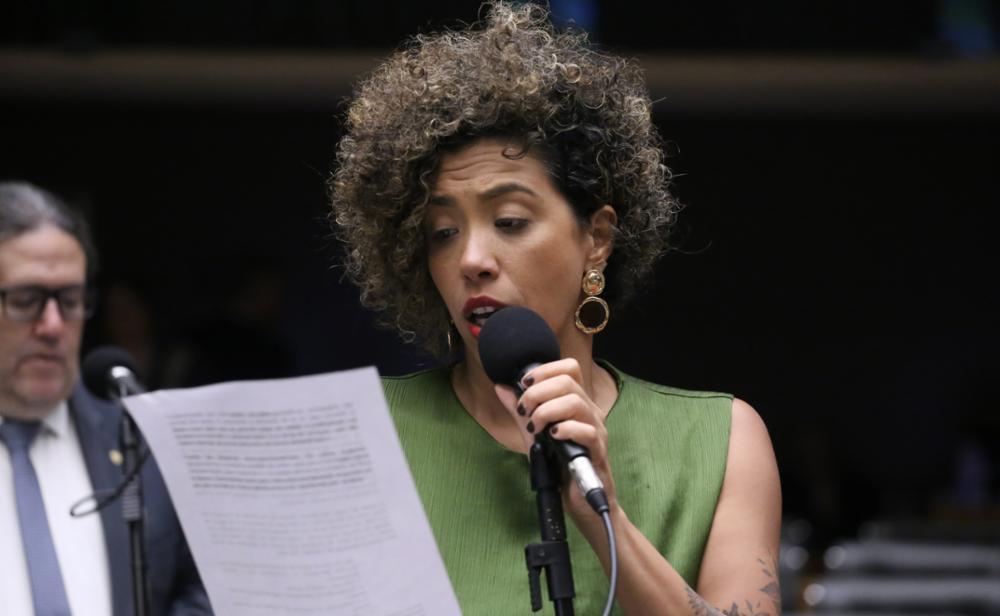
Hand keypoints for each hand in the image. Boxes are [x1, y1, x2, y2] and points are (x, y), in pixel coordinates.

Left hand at [493, 358, 617, 516]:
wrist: (580, 502)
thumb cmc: (561, 468)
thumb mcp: (534, 435)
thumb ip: (520, 412)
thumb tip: (502, 387)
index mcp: (577, 403)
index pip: (569, 368)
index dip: (545, 369)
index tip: (524, 383)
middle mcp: (589, 412)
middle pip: (568, 381)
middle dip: (538, 392)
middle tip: (524, 410)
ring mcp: (596, 430)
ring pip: (576, 402)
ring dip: (547, 410)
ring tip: (535, 426)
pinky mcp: (598, 451)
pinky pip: (587, 431)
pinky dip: (565, 429)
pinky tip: (552, 436)